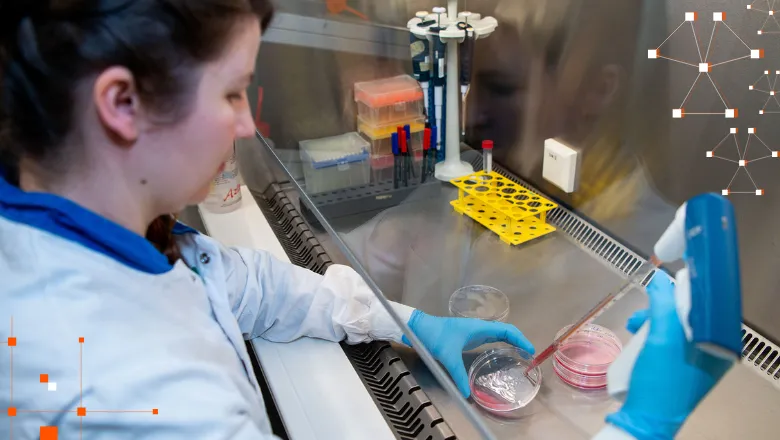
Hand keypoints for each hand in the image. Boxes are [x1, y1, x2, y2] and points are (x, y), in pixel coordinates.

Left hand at [402, 310, 534, 397]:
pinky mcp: (468, 337)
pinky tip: (500, 356)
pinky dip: (499, 345)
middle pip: (505, 332)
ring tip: (519, 356)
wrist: (419, 328)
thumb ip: (457, 375)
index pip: (506, 330)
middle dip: (519, 342)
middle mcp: (479, 328)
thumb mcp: (447, 356)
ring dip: (510, 343)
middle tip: (528, 357)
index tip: (530, 351)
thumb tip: (467, 393)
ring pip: (498, 335)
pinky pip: (490, 339)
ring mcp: (474, 332)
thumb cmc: (435, 336)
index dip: (520, 339)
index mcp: (479, 328)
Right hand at [605, 274, 734, 439]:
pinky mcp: (679, 369)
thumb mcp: (663, 335)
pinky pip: (668, 342)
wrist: (646, 417)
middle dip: (661, 309)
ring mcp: (696, 362)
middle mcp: (712, 352)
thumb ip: (663, 302)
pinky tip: (638, 337)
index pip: (708, 307)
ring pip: (674, 327)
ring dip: (653, 322)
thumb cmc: (662, 378)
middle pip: (688, 316)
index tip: (664, 285)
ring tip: (633, 326)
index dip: (685, 292)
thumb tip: (658, 277)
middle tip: (641, 314)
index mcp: (721, 345)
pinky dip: (652, 335)